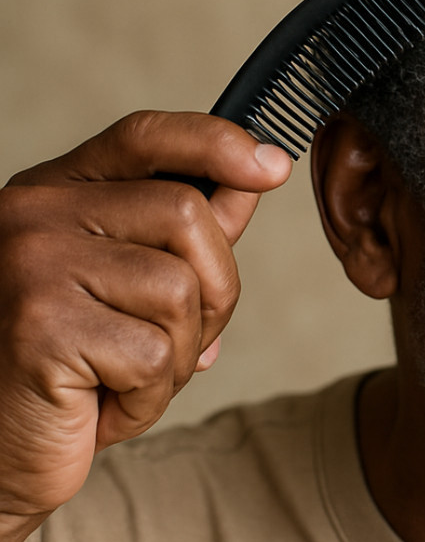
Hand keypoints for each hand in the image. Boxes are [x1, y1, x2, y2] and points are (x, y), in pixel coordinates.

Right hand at [0, 111, 290, 541]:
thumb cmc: (69, 366)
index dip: (217, 143)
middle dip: (212, 291)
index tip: (273, 166)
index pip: (147, 137)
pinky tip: (102, 404)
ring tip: (123, 376)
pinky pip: (155, 356)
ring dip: (178, 353)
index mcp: (59, 192)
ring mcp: (34, 263)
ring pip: (181, 290)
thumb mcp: (133, 285)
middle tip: (169, 342)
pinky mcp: (41, 325)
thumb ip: (187, 232)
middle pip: (187, 215)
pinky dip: (149, 397)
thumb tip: (254, 177)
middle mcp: (36, 213)